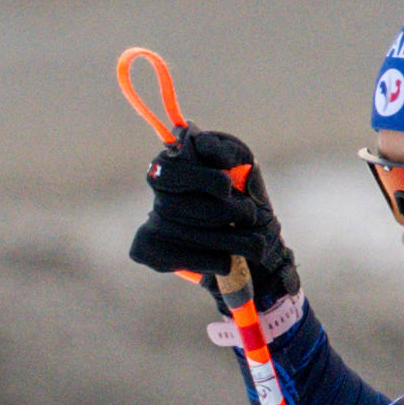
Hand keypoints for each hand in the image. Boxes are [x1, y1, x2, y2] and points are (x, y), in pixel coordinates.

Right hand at [126, 126, 294, 310]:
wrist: (253, 234)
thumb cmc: (245, 189)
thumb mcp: (243, 163)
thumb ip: (225, 150)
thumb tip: (204, 143)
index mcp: (172, 162)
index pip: (169, 171)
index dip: (196, 179)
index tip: (226, 185)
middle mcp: (157, 192)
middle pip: (170, 206)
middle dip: (216, 212)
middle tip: (247, 213)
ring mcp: (151, 222)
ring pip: (177, 235)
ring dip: (222, 239)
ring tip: (252, 241)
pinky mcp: (150, 251)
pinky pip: (176, 259)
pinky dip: (210, 260)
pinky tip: (228, 259)